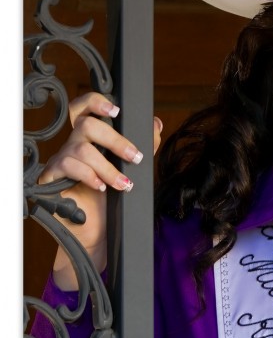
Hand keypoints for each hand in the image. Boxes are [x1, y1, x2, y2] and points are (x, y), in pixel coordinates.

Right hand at [38, 92, 162, 285]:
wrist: (98, 235)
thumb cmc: (111, 203)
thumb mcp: (131, 173)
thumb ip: (143, 148)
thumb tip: (156, 124)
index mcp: (90, 140)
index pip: (84, 109)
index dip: (96, 102)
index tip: (116, 111)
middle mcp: (73, 146)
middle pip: (86, 125)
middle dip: (115, 140)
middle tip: (135, 158)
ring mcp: (61, 161)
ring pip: (81, 148)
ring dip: (107, 167)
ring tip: (123, 184)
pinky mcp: (52, 179)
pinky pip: (68, 166)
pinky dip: (89, 176)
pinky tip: (101, 188)